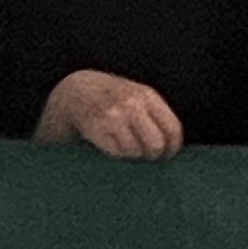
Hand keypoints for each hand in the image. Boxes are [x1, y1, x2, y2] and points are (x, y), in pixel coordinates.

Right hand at [38, 69, 184, 157]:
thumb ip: (154, 115)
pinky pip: (116, 153)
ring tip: (122, 145)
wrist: (75, 92)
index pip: (172, 129)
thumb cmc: (111, 99)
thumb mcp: (136, 97)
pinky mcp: (97, 128)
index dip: (172, 148)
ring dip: (131, 154)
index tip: (167, 156)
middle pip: (156, 144)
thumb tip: (171, 146)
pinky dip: (115, 153)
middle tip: (145, 156)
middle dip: (152, 155)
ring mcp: (114, 116)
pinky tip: (110, 144)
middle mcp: (132, 104)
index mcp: (147, 95)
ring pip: (135, 152)